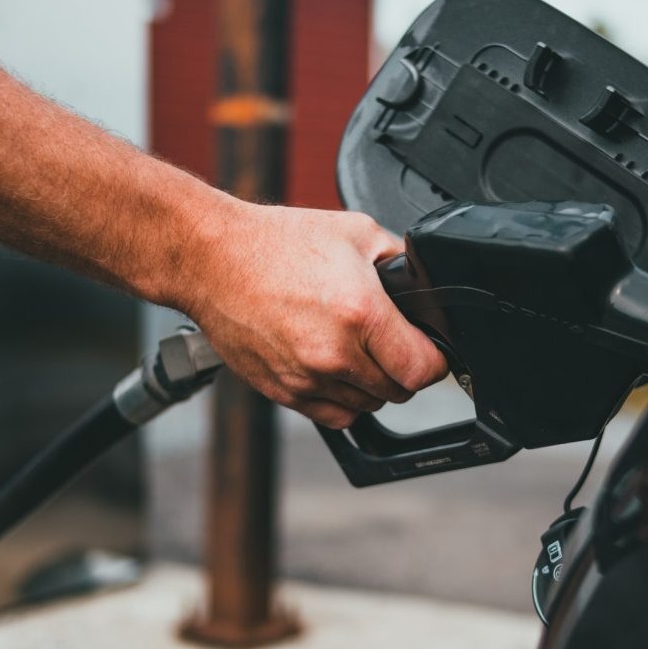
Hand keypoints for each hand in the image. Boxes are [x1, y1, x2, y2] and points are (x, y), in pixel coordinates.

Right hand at [184, 201, 447, 427]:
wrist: (212, 258)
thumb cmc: (277, 243)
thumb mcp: (356, 232)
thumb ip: (400, 262)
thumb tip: (424, 285)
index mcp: (361, 313)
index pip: (423, 369)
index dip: (435, 359)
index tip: (429, 349)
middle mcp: (335, 353)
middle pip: (399, 391)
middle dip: (403, 369)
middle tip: (390, 343)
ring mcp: (307, 378)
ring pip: (367, 407)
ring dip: (371, 386)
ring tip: (356, 350)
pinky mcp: (283, 392)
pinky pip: (334, 416)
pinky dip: (342, 399)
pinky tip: (335, 368)